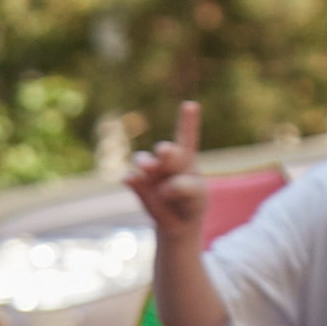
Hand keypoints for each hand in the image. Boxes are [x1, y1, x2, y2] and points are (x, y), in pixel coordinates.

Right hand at [124, 100, 206, 232]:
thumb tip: (164, 188)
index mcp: (185, 159)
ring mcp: (150, 173)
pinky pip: (131, 180)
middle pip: (166, 151)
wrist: (177, 220)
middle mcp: (166, 161)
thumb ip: (185, 188)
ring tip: (146, 167)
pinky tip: (129, 180)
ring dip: (145, 161)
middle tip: (164, 151)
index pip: (187, 137)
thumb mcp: (196, 197)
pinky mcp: (138, 186)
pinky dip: (130, 180)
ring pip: (144, 160)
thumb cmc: (192, 202)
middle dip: (165, 151)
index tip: (190, 104)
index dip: (188, 121)